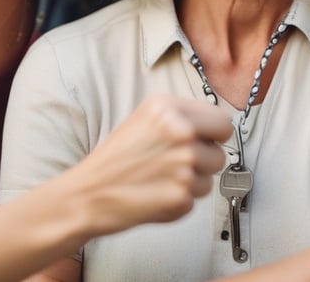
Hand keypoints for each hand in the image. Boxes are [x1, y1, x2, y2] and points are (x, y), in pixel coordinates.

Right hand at [63, 92, 231, 235]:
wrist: (87, 194)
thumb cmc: (115, 158)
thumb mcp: (146, 118)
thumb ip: (182, 117)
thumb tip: (214, 125)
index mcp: (169, 108)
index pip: (222, 120)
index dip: (214, 134)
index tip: (204, 141)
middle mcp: (179, 132)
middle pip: (220, 151)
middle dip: (205, 160)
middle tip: (178, 164)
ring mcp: (182, 165)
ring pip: (210, 177)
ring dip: (192, 182)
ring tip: (162, 178)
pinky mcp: (180, 196)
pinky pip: (196, 199)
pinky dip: (180, 201)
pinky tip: (157, 193)